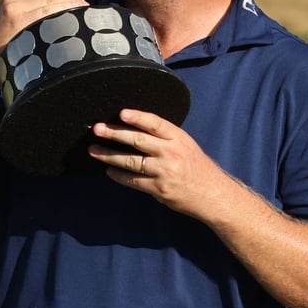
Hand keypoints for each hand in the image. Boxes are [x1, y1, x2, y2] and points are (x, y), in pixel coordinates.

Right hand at [0, 0, 87, 56]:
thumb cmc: (3, 43)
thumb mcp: (9, 17)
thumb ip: (28, 4)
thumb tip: (60, 2)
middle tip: (83, 4)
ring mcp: (15, 9)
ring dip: (74, 4)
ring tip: (84, 13)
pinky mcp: (20, 23)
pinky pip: (50, 13)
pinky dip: (66, 14)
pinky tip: (75, 19)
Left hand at [88, 108, 223, 217]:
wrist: (214, 195)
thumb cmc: (198, 169)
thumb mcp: (187, 146)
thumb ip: (166, 138)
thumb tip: (136, 129)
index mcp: (179, 138)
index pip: (155, 123)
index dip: (137, 117)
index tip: (121, 113)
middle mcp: (172, 153)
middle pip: (138, 140)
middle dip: (114, 133)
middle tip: (97, 129)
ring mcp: (164, 171)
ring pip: (130, 161)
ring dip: (109, 155)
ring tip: (93, 150)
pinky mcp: (159, 189)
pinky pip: (133, 180)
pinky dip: (118, 175)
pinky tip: (109, 171)